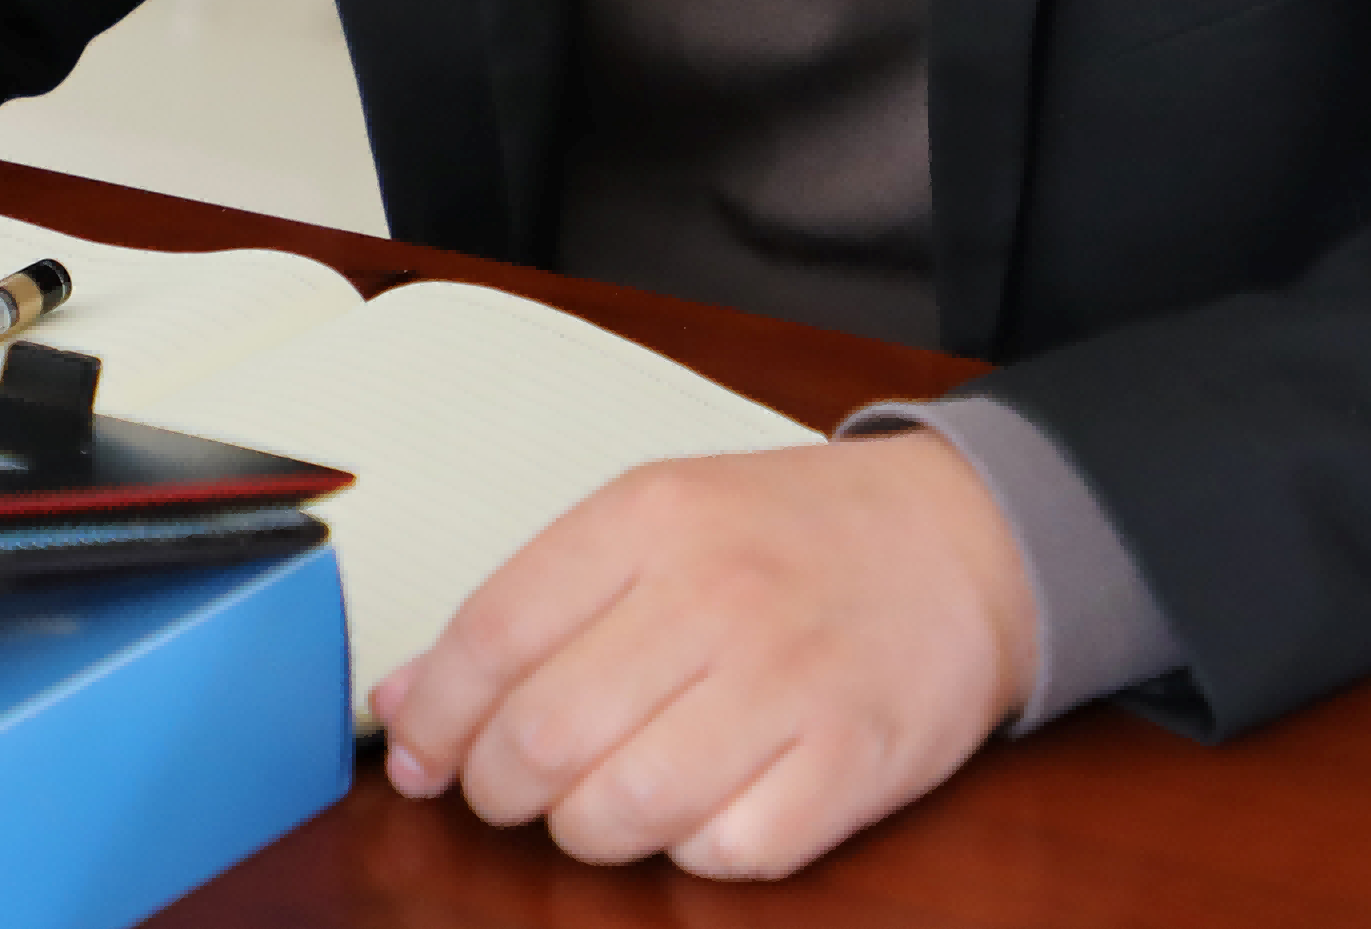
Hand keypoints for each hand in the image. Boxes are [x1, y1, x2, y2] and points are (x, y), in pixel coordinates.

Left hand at [367, 433, 1039, 879]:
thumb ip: (530, 605)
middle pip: (545, 736)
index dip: (436, 717)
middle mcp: (716, 592)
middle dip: (498, 789)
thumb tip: (404, 705)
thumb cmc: (791, 537)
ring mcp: (790, 680)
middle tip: (509, 788)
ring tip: (601, 800)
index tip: (420, 757)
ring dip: (586, 830)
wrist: (966, 541)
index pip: (493, 635)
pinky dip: (692, 851)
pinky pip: (725, 853)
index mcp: (652, 516)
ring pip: (622, 810)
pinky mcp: (852, 763)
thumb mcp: (657, 521)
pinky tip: (700, 806)